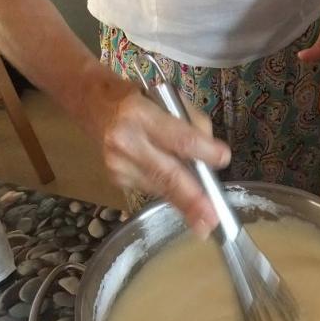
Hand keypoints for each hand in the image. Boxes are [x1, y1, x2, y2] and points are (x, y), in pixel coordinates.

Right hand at [101, 86, 230, 238]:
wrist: (96, 106)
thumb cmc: (140, 101)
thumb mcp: (170, 100)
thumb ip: (195, 126)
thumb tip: (212, 158)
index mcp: (140, 115)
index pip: (179, 139)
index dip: (204, 152)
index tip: (223, 160)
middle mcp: (127, 142)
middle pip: (168, 175)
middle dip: (192, 200)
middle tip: (210, 219)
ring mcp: (119, 165)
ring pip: (162, 188)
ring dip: (185, 204)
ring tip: (203, 220)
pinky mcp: (117, 180)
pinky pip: (153, 190)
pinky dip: (169, 192)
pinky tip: (177, 192)